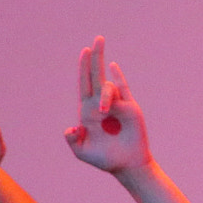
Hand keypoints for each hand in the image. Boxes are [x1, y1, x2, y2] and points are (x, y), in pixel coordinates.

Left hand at [64, 37, 151, 173]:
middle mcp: (101, 104)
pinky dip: (119, 78)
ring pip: (109, 89)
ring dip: (106, 96)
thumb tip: (71, 127)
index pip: (84, 84)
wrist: (127, 165)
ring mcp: (117, 105)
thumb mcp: (82, 152)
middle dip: (96, 57)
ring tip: (105, 112)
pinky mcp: (131, 108)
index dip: (83, 68)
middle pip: (97, 76)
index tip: (84, 51)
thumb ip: (73, 141)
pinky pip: (125, 90)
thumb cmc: (105, 159)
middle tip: (98, 38)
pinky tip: (113, 67)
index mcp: (87, 111)